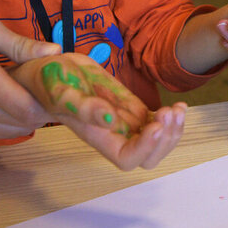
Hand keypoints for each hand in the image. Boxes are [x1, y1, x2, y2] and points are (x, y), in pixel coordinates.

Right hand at [0, 0, 59, 138]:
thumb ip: (21, 45)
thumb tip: (54, 52)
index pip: (26, 108)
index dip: (48, 102)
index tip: (58, 87)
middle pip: (23, 122)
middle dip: (41, 108)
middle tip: (47, 87)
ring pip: (11, 131)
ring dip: (26, 115)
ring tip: (27, 90)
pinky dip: (9, 120)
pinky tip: (10, 99)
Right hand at [22, 53, 186, 169]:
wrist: (50, 68)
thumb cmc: (48, 81)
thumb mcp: (60, 89)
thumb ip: (83, 107)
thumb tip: (110, 119)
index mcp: (96, 136)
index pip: (126, 159)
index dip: (144, 148)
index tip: (154, 125)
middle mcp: (114, 134)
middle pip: (148, 156)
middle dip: (165, 139)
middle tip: (169, 112)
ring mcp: (125, 122)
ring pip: (158, 141)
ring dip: (173, 128)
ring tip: (177, 108)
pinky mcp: (132, 108)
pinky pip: (158, 121)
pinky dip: (172, 117)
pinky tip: (179, 105)